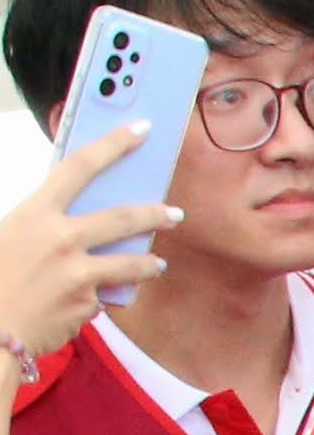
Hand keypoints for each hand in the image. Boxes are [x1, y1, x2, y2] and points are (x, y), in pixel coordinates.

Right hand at [2, 125, 174, 357]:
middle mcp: (61, 239)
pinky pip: (102, 295)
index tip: (141, 130)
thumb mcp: (6, 235)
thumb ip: (41, 223)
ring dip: (149, 262)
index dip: (113, 145)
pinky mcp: (87, 304)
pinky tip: (83, 303)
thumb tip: (74, 218)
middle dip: (154, 214)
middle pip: (123, 218)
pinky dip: (97, 297)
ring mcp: (78, 273)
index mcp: (34, 214)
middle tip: (174, 213)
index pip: (79, 167)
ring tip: (158, 263)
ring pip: (131, 262)